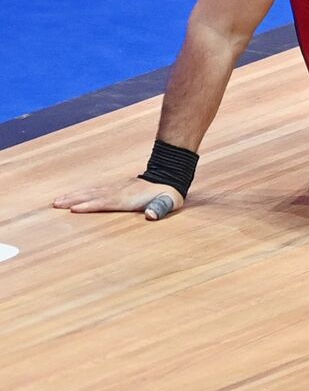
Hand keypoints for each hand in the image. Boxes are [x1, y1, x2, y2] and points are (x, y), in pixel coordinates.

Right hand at [54, 179, 184, 220]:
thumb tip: (150, 215)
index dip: (91, 206)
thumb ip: (160, 209)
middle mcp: (118, 192)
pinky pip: (96, 190)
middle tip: (55, 204)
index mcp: (127, 198)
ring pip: (91, 192)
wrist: (170, 175)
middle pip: (92, 196)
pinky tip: (75, 195)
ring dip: (74, 196)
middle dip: (74, 200)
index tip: (74, 209)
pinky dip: (83, 193)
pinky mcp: (117, 188)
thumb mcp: (168, 202)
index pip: (105, 203)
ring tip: (57, 201)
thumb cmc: (168, 193)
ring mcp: (116, 188)